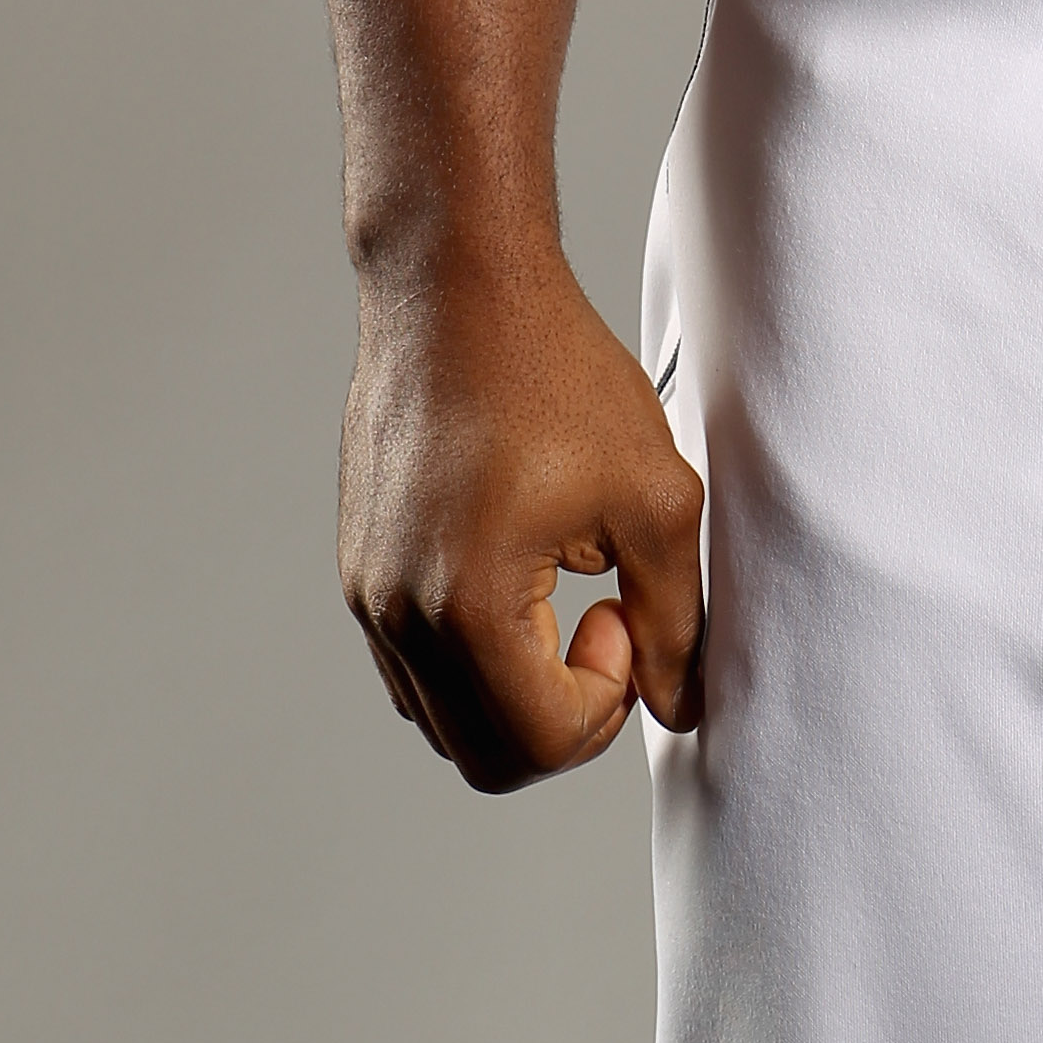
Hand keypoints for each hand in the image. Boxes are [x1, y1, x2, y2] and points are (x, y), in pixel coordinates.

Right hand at [337, 236, 704, 789]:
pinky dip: (476, 659)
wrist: (458, 285)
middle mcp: (397, 616)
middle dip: (563, 716)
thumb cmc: (554, 371)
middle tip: (601, 616)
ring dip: (516, 691)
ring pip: (446, 721)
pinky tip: (522, 569)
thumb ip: (675, 617)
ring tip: (561, 585)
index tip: (620, 610)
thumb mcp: (654, 493)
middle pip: (487, 757)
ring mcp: (368, 597)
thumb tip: (681, 704)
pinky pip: (416, 669)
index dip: (607, 700)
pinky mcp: (360, 571)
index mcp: (464, 606)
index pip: (543, 745)